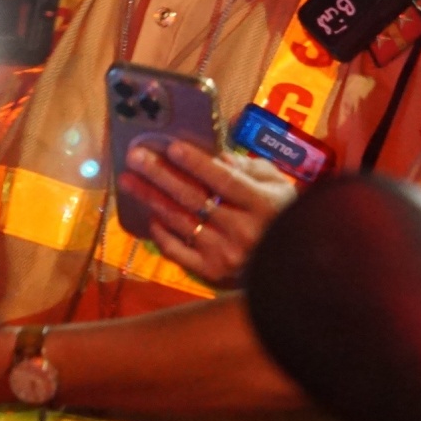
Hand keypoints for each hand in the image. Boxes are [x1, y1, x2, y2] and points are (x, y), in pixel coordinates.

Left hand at [118, 142, 299, 287]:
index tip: (171, 147)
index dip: (197, 164)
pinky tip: (150, 215)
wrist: (291, 266)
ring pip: (180, 221)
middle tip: (135, 157)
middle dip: (160, 175)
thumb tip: (216, 156)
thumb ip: (249, 168)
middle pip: (194, 198)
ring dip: (151, 199)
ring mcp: (226, 254)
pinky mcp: (212, 272)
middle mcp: (243, 231)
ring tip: (129, 181)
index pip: (224, 180)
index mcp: (263, 205)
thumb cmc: (284, 215)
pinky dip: (162, 232)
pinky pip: (178, 250)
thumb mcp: (279, 186)